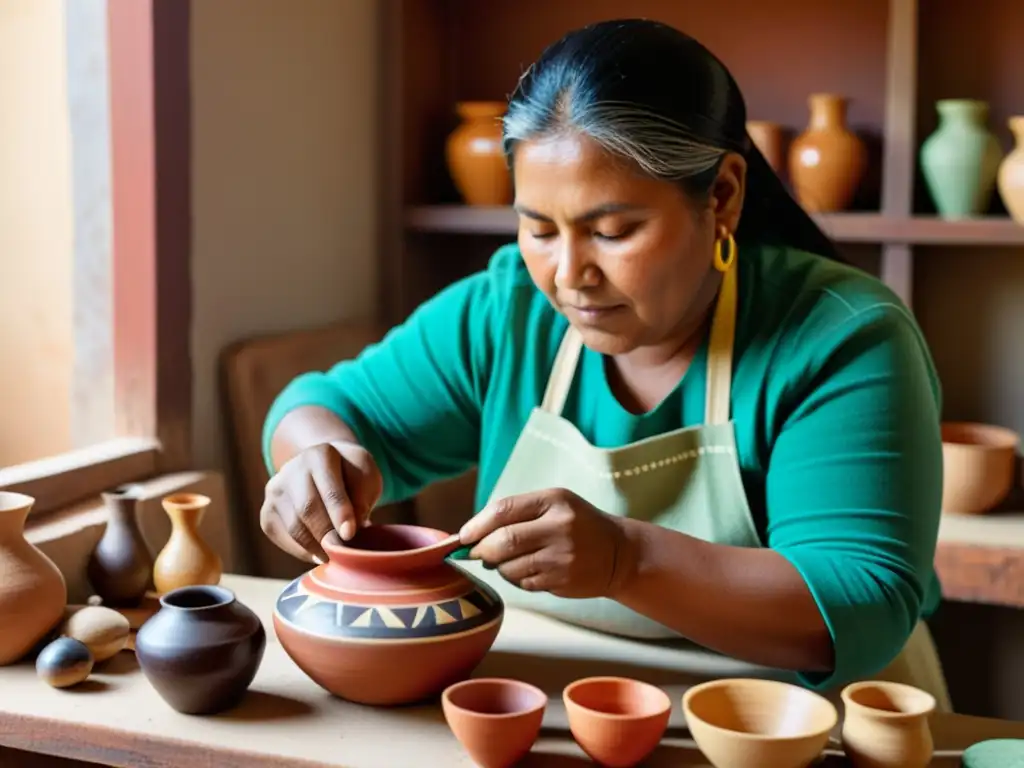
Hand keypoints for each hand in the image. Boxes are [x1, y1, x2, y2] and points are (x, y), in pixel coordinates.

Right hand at [260, 440, 382, 562]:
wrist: (326, 470)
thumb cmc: (352, 476)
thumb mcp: (367, 477)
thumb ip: (362, 499)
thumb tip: (347, 531)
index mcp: (319, 455)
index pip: (329, 489)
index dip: (339, 513)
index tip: (349, 534)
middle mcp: (291, 470)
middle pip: (306, 509)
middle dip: (326, 534)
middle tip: (342, 552)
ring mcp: (275, 492)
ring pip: (293, 528)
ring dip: (316, 547)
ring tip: (334, 555)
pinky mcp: (267, 514)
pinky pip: (283, 539)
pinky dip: (302, 552)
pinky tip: (319, 552)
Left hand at [458, 488, 630, 598]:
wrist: (620, 553)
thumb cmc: (577, 525)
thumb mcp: (554, 505)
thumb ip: (516, 514)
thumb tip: (470, 536)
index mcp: (553, 501)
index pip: (503, 510)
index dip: (476, 525)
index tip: (463, 536)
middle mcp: (559, 526)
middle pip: (503, 541)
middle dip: (482, 550)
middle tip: (477, 553)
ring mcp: (562, 556)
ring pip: (510, 566)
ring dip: (499, 567)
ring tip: (508, 561)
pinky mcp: (563, 580)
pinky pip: (524, 583)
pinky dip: (517, 579)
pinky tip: (529, 571)